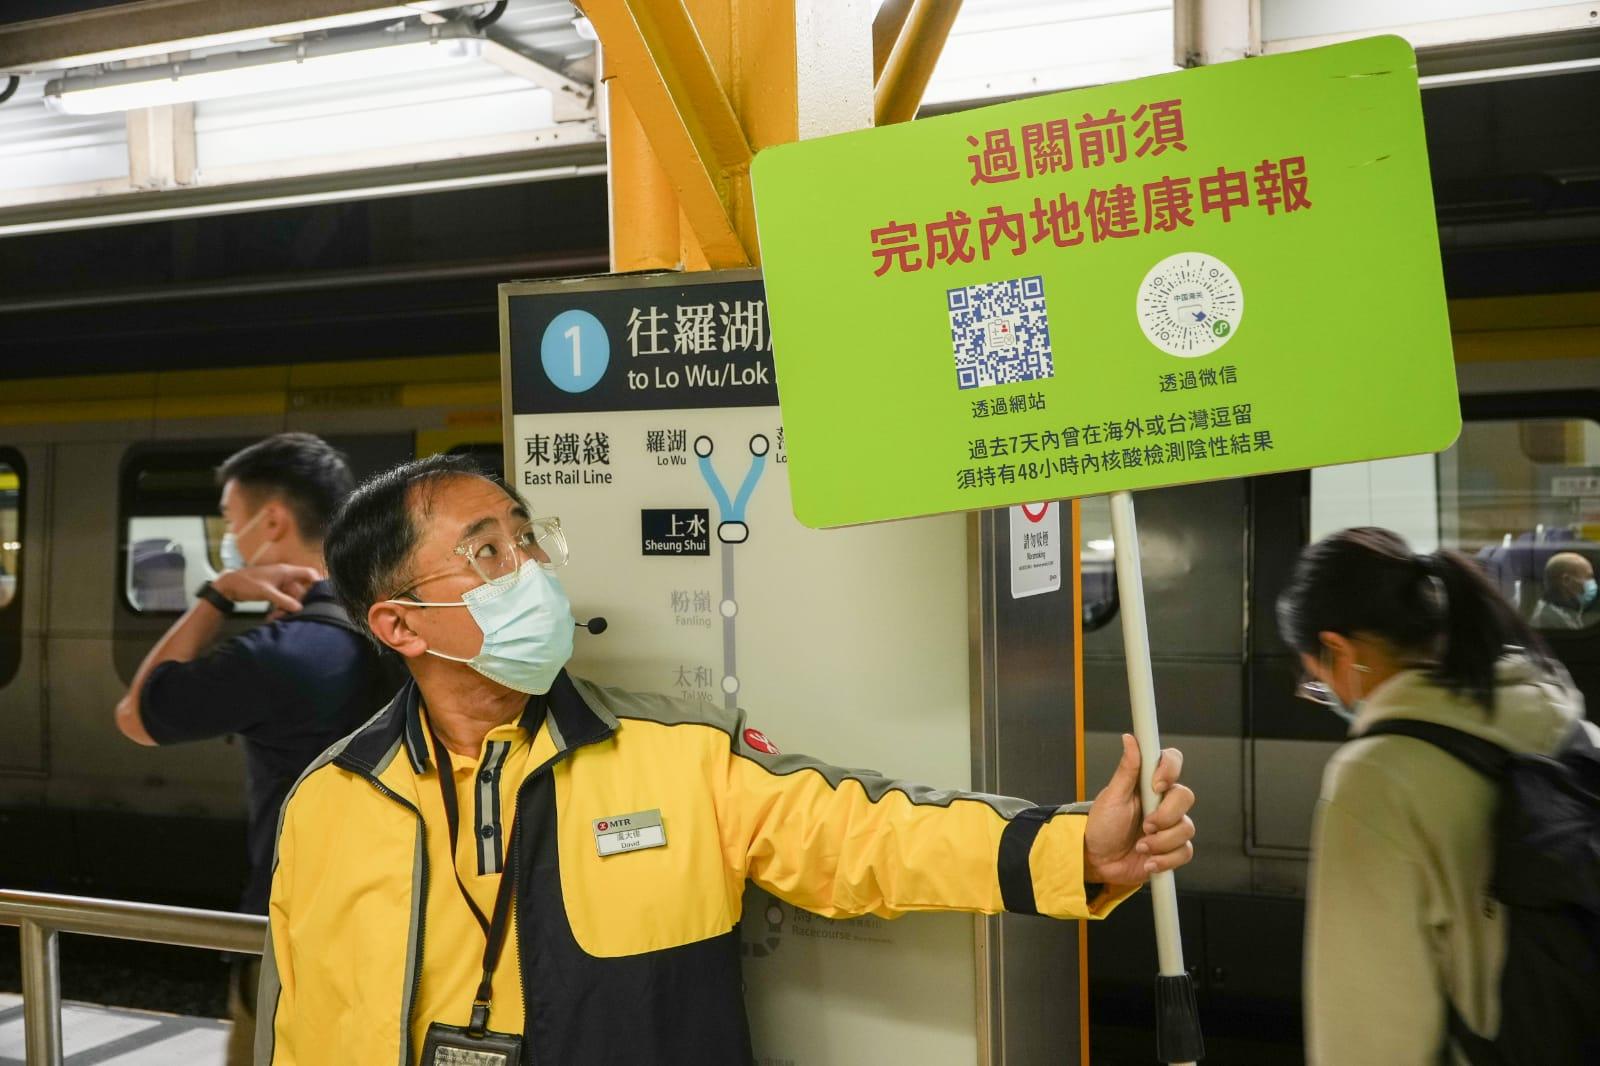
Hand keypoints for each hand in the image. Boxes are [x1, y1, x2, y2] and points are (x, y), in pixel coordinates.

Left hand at [210, 564, 320, 613]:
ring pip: (291, 596)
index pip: (309, 573)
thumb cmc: (247, 584)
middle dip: (298, 601)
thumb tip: (299, 608)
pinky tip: (275, 616)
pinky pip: (283, 599)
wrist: (228, 586)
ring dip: (288, 607)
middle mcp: (285, 576)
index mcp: (286, 571)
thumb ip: (283, 600)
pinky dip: (281, 607)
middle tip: (294, 613)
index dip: (317, 583)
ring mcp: (279, 583)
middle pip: (301, 588)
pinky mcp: (274, 590)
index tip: (320, 596)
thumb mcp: (266, 593)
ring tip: (279, 617)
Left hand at [1083, 734, 1195, 885]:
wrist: (1099, 862)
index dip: (1169, 770)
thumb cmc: (1102, 826)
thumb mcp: (1111, 797)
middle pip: (1185, 797)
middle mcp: (1162, 802)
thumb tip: (1130, 739)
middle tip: (1145, 825)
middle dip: (1165, 816)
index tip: (1156, 785)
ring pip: (1186, 828)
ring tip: (1140, 846)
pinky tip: (1148, 860)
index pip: (1172, 762)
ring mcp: (1169, 825)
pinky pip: (1185, 851)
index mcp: (1148, 783)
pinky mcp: (1172, 848)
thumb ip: (1127, 769)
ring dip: (1161, 841)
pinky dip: (1165, 858)